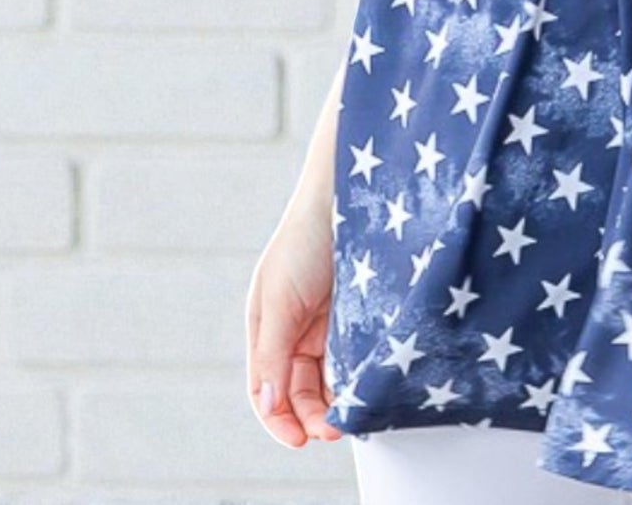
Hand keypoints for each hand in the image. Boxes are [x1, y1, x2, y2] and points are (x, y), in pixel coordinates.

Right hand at [245, 188, 343, 447]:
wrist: (348, 194)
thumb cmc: (304, 239)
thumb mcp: (280, 300)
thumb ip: (274, 354)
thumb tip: (269, 404)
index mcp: (267, 328)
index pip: (266, 390)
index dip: (279, 419)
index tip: (301, 439)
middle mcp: (296, 330)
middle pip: (299, 390)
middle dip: (312, 415)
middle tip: (334, 430)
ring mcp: (328, 322)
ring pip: (328, 379)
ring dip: (335, 402)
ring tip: (351, 415)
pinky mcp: (358, 313)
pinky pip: (354, 357)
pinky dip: (356, 377)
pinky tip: (365, 387)